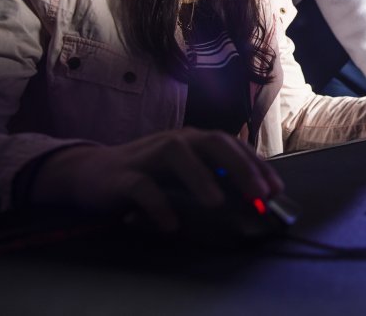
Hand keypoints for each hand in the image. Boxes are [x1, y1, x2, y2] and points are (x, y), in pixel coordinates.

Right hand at [29, 128, 283, 231]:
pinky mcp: (122, 177)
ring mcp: (147, 156)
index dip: (255, 165)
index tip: (275, 189)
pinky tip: (170, 224)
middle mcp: (174, 141)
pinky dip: (157, 205)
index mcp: (192, 140)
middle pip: (211, 142)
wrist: (90, 173)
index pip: (231, 145)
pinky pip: (142, 187)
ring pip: (177, 155)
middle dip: (238, 166)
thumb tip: (252, 196)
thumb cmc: (146, 173)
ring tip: (216, 204)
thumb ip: (214, 178)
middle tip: (258, 194)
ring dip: (199, 178)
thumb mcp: (183, 172)